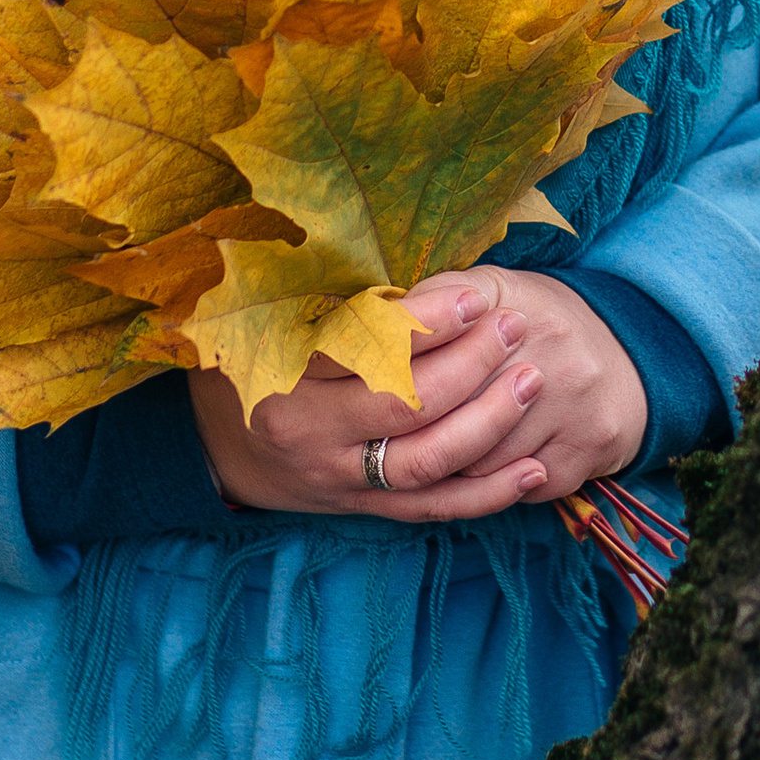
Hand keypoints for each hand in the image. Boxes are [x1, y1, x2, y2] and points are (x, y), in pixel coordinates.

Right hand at [186, 271, 647, 522]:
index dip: (425, 326)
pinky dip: (487, 494)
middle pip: (406, 404)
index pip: (365, 349)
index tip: (473, 298)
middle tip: (515, 326)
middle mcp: (311, 430)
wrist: (224, 450)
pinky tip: (535, 469)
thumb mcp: (271, 320)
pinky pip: (433, 508)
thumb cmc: (259, 361)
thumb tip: (394, 251)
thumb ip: (327, 297)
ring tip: (533, 380)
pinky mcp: (364, 508)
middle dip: (471, 364)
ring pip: (427, 460)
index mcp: (285, 372)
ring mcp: (340, 476)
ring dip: (490, 422)